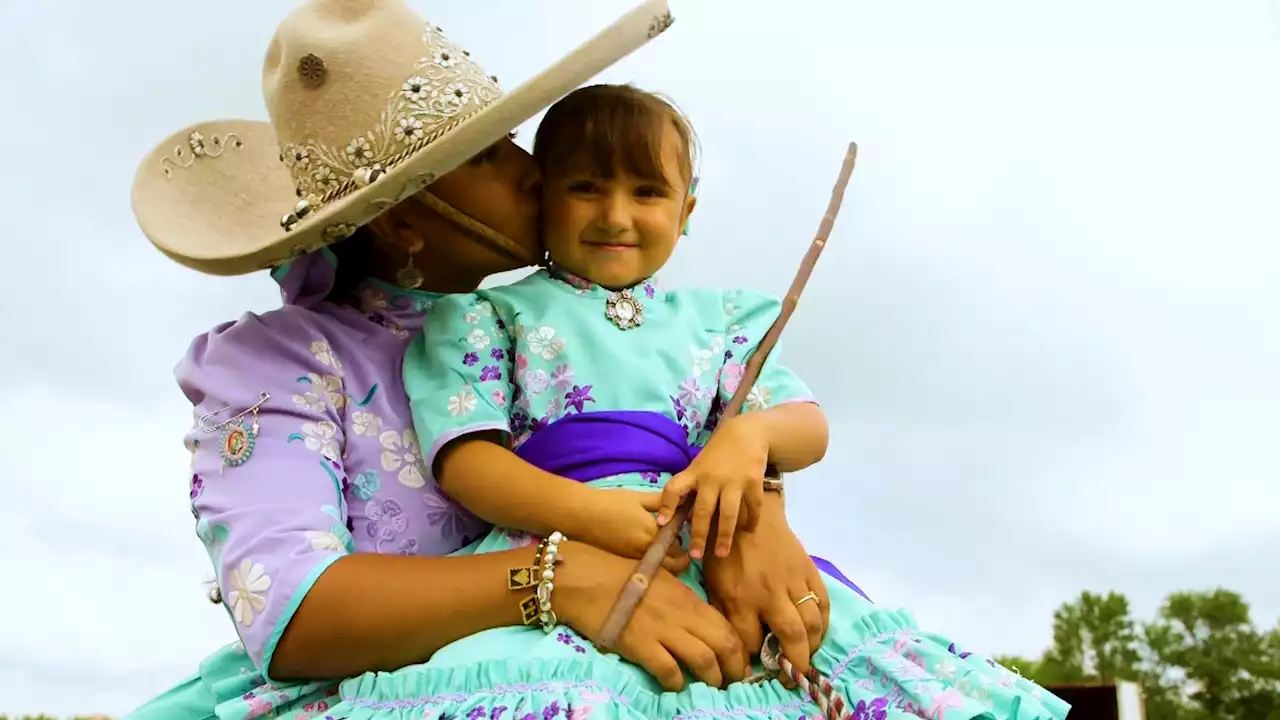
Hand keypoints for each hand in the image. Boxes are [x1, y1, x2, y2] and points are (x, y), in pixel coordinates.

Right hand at [554, 540, 748, 690]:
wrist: (586, 578)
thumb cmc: (620, 574)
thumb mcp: (661, 577)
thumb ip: (682, 596)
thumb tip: (698, 611)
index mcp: (688, 598)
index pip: (726, 626)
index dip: (738, 650)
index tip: (739, 664)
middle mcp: (682, 614)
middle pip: (724, 644)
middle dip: (734, 669)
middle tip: (734, 683)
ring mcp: (662, 629)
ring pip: (703, 660)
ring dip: (712, 679)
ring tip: (712, 688)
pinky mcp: (641, 645)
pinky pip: (669, 670)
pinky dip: (677, 683)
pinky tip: (677, 686)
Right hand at [576, 489, 687, 572]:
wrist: (581, 514)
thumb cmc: (610, 502)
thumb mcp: (639, 498)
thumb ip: (661, 502)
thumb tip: (681, 503)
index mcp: (653, 533)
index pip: (680, 548)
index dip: (686, 544)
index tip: (686, 538)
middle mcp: (646, 551)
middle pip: (673, 566)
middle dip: (680, 561)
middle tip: (681, 551)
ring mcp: (633, 561)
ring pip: (659, 570)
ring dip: (665, 564)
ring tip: (664, 552)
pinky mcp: (623, 564)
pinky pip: (644, 569)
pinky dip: (651, 565)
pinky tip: (647, 554)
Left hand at [656, 415, 767, 559]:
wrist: (747, 433)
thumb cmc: (718, 453)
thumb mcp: (699, 464)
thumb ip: (690, 486)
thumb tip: (675, 515)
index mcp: (694, 473)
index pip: (674, 488)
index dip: (666, 506)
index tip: (662, 524)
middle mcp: (712, 478)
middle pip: (703, 510)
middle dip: (699, 535)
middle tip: (696, 555)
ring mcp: (734, 481)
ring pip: (728, 514)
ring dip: (724, 535)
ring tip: (721, 553)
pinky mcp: (753, 482)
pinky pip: (752, 507)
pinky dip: (751, 521)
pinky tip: (748, 531)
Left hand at [702, 495, 827, 680]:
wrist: (749, 514)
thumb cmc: (724, 551)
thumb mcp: (713, 584)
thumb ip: (725, 614)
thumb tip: (736, 645)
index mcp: (740, 597)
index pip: (751, 641)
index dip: (752, 659)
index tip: (753, 664)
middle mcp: (770, 593)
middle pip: (793, 637)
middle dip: (796, 663)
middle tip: (792, 677)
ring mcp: (793, 582)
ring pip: (813, 623)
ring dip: (812, 647)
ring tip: (805, 657)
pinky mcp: (808, 571)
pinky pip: (823, 603)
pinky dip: (823, 623)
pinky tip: (816, 633)